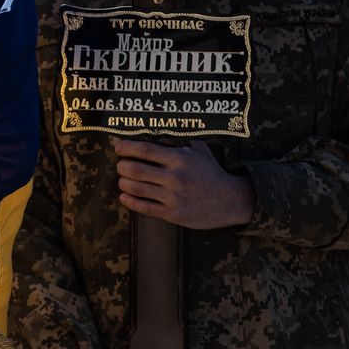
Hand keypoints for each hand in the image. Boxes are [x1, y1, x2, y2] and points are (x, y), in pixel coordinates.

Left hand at [113, 139, 254, 228]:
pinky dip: (130, 201)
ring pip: (136, 189)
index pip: (146, 150)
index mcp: (180, 159)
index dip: (127, 148)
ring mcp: (173, 197)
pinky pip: (144, 207)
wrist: (230, 200)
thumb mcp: (199, 150)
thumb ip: (177, 142)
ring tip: (123, 180)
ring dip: (123, 183)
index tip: (118, 147)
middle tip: (120, 165)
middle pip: (135, 169)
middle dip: (122, 166)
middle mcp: (175, 177)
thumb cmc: (211, 172)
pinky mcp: (172, 214)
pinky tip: (124, 196)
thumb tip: (152, 135)